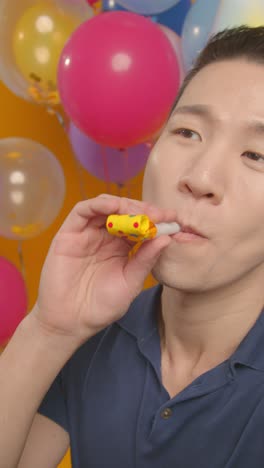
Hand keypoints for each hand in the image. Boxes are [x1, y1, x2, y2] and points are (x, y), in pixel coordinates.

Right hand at [33, 195, 175, 343]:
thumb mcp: (130, 282)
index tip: (172, 219)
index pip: (139, 225)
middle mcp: (104, 237)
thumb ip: (146, 260)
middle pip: (124, 212)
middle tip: (158, 214)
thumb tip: (166, 239)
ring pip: (105, 207)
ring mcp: (87, 234)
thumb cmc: (101, 306)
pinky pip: (82, 211)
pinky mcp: (68, 234)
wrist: (71, 323)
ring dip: (123, 204)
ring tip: (138, 213)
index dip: (155, 219)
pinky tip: (114, 207)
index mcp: (121, 247)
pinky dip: (98, 205)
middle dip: (142, 210)